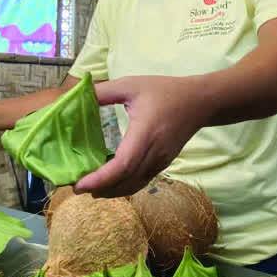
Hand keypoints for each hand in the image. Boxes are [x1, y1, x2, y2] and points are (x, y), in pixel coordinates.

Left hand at [74, 75, 205, 197]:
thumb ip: (103, 91)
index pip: (122, 165)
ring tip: (90, 188)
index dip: (100, 179)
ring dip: (111, 191)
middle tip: (77, 187)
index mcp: (145, 133)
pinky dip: (123, 186)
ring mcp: (160, 161)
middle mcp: (154, 153)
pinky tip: (110, 182)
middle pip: (126, 182)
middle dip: (101, 189)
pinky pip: (141, 181)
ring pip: (133, 185)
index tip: (79, 184)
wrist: (200, 102)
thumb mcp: (131, 84)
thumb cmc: (165, 91)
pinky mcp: (162, 164)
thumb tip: (76, 97)